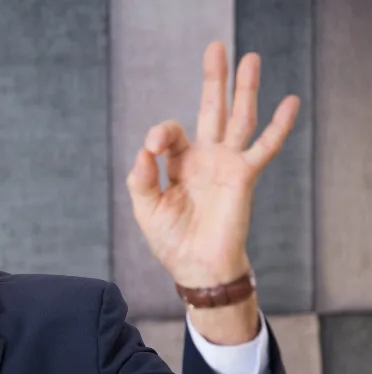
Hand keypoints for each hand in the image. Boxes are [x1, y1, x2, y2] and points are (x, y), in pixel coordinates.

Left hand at [126, 42, 299, 288]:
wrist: (197, 268)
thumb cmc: (172, 240)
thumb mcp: (146, 210)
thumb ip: (141, 181)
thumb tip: (143, 152)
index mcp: (178, 164)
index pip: (170, 134)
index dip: (160, 134)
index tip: (152, 148)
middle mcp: (204, 158)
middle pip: (210, 110)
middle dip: (212, 81)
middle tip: (215, 48)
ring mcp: (226, 165)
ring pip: (238, 119)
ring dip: (244, 90)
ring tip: (250, 59)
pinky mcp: (243, 177)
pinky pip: (264, 147)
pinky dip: (278, 126)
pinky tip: (289, 102)